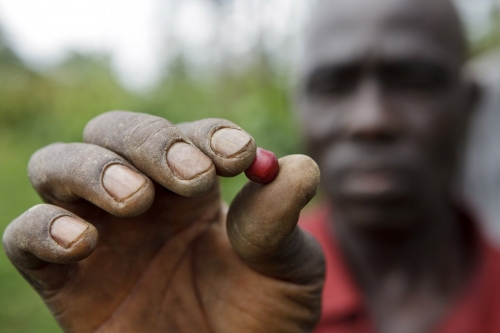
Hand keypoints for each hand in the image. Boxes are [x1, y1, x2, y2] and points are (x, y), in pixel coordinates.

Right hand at [3, 111, 323, 332]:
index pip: (189, 135)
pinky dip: (42, 228)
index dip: (210, 135)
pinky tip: (83, 241)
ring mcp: (98, 232)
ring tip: (134, 201)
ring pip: (58, 165)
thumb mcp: (287, 268)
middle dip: (151, 143)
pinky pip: (23, 236)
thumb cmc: (260, 318)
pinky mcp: (62, 278)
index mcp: (194, 186)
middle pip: (116, 132)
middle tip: (192, 178)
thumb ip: (282, 218)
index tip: (241, 157)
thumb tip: (297, 167)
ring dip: (92, 169)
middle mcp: (142, 198)